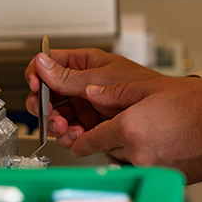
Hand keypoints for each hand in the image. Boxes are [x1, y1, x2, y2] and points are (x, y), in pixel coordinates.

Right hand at [25, 48, 162, 147]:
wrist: (165, 113)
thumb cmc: (143, 85)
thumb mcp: (101, 77)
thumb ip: (69, 76)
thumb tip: (42, 64)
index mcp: (83, 63)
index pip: (49, 63)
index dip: (37, 73)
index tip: (35, 85)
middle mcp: (81, 84)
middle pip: (47, 93)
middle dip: (44, 105)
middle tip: (48, 113)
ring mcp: (86, 106)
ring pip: (57, 115)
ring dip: (57, 124)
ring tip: (67, 128)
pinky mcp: (92, 126)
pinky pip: (71, 131)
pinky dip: (70, 137)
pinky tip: (77, 137)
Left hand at [69, 76, 201, 183]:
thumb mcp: (152, 87)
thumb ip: (115, 92)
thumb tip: (91, 93)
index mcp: (130, 129)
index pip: (91, 140)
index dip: (80, 140)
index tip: (75, 140)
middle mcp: (139, 153)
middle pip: (108, 149)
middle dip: (108, 138)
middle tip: (120, 124)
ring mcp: (155, 167)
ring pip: (127, 159)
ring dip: (128, 147)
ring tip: (148, 128)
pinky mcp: (168, 176)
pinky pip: (147, 167)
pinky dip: (147, 156)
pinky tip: (161, 140)